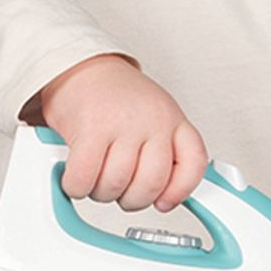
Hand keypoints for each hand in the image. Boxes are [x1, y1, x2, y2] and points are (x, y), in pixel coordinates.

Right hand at [20, 53, 207, 211]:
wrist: (83, 68)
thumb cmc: (118, 98)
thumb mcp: (156, 117)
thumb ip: (165, 150)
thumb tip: (168, 194)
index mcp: (174, 120)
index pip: (194, 162)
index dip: (181, 190)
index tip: (165, 202)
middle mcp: (153, 120)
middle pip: (152, 184)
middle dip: (131, 198)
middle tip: (119, 188)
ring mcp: (124, 123)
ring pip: (116, 185)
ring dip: (100, 191)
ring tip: (95, 175)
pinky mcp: (91, 129)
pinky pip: (85, 178)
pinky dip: (76, 186)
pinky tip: (75, 174)